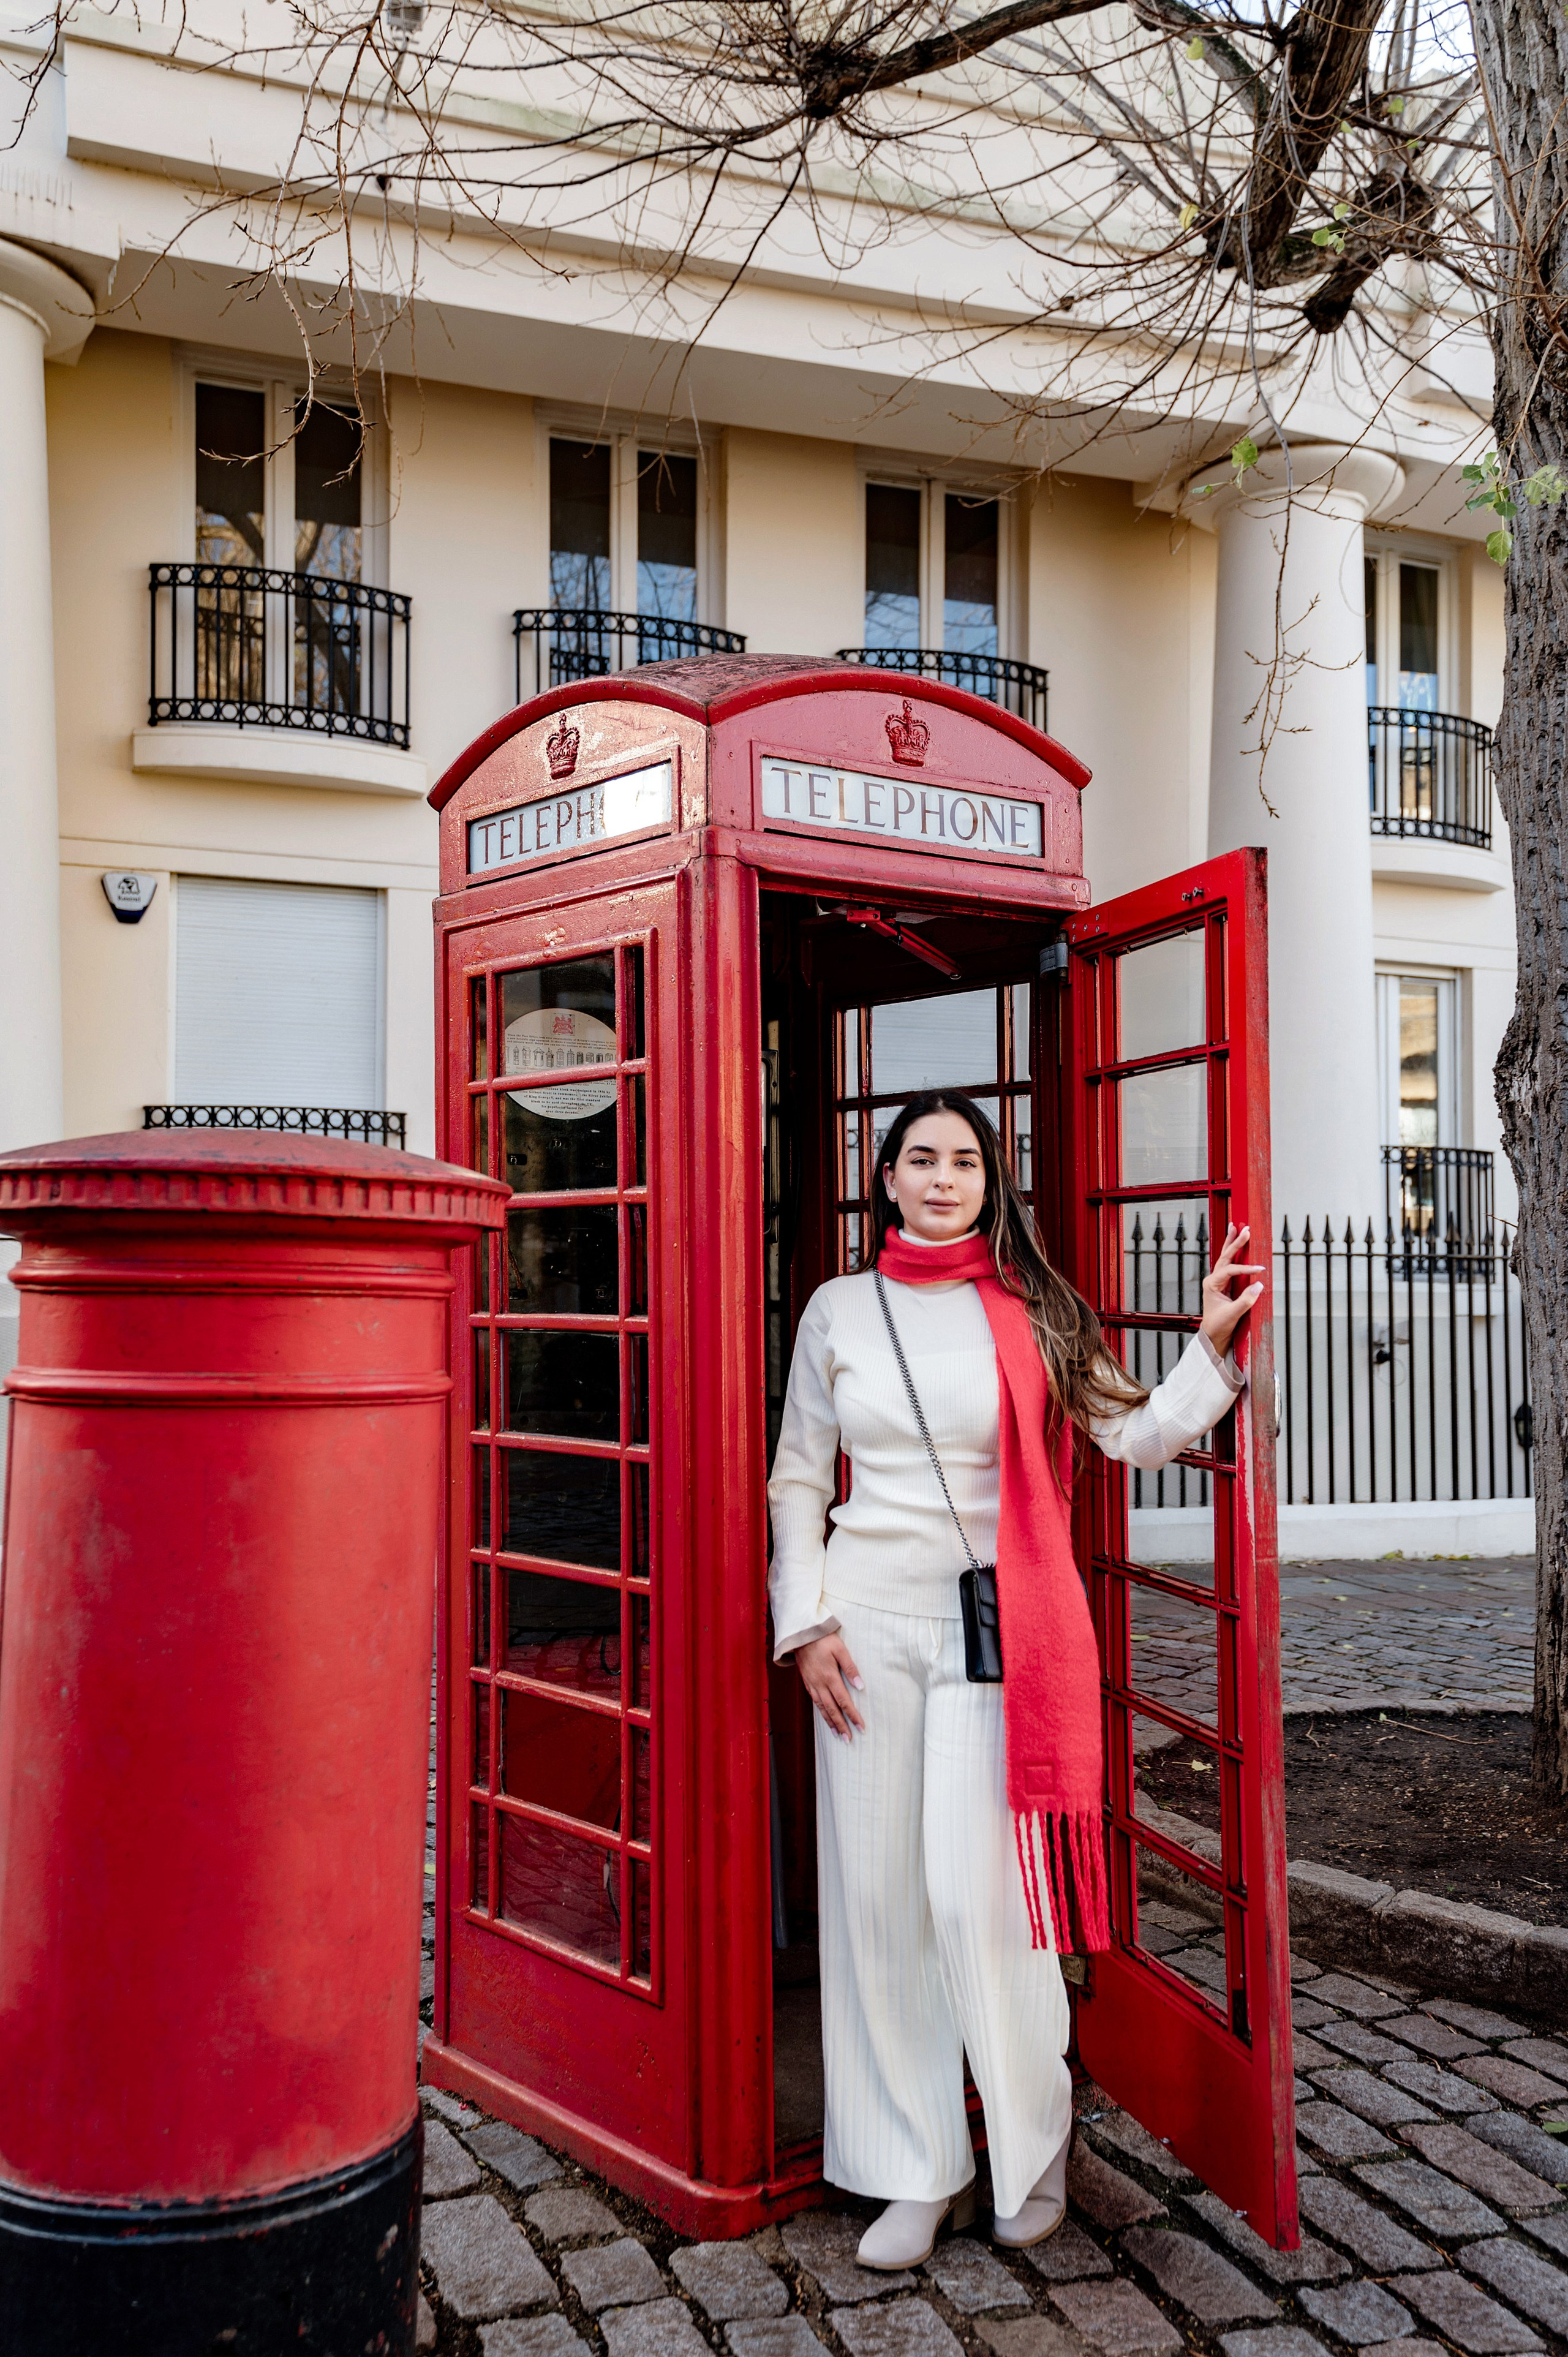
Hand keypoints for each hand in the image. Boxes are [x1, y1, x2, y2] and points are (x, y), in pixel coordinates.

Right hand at [795, 1633, 864, 1740]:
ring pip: (822, 1708)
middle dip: (841, 1725)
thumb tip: (860, 1686)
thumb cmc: (823, 1638)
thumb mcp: (840, 1649)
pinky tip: (826, 1717)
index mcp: (830, 1676)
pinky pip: (815, 1702)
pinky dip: (821, 1712)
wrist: (800, 1633)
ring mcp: (812, 1684)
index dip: (852, 1715)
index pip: (844, 1701)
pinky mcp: (807, 1682)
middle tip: (849, 1739)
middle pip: (832, 1709)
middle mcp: (820, 1684)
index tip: (861, 1727)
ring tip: (838, 1735)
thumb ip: (850, 1668)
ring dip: (831, 1722)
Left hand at [1200, 1222, 1265, 1357]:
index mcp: (1211, 1284)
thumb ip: (1245, 1301)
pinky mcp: (1225, 1282)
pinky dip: (1234, 1251)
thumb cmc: (1219, 1325)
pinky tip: (1236, 1241)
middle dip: (1235, 1242)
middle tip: (1246, 1229)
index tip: (1260, 1270)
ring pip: (1226, 1256)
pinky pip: (1230, 1263)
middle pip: (1225, 1256)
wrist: (1214, 1334)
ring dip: (1232, 1242)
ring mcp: (1218, 1279)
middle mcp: (1213, 1279)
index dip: (1246, 1269)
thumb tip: (1259, 1285)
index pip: (1230, 1270)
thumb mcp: (1232, 1315)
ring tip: (1236, 1226)